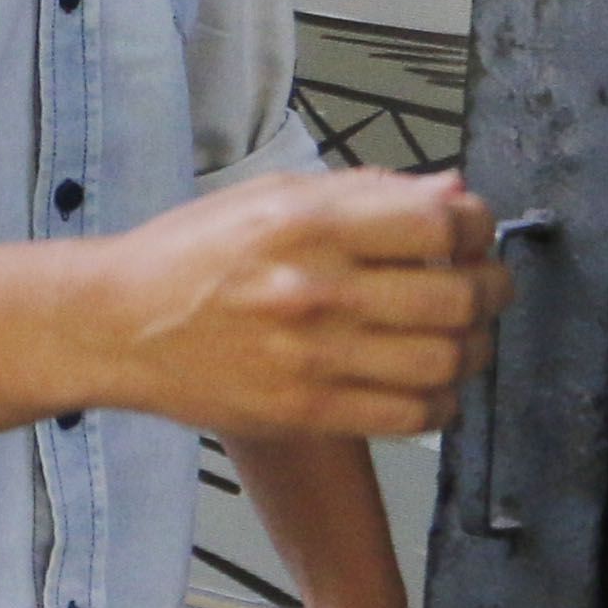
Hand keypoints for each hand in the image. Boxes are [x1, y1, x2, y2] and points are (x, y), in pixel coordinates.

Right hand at [81, 168, 503, 437]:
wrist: (116, 323)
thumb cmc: (190, 255)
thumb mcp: (268, 197)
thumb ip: (364, 193)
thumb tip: (455, 194)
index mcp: (304, 223)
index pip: (439, 223)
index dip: (477, 226)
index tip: (474, 232)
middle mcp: (314, 288)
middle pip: (458, 295)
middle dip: (491, 288)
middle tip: (483, 285)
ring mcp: (313, 356)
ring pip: (448, 361)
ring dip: (472, 348)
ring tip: (457, 336)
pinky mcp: (308, 411)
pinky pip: (414, 415)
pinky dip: (441, 400)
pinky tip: (426, 381)